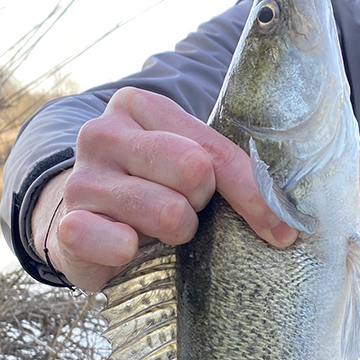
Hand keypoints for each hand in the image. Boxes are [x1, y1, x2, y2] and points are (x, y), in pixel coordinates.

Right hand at [31, 87, 297, 291]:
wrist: (86, 227)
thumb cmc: (154, 193)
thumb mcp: (189, 169)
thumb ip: (230, 171)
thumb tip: (292, 221)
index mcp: (138, 106)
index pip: (214, 149)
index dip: (255, 195)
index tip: (284, 232)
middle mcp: (102, 134)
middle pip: (193, 171)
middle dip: (201, 205)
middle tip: (186, 213)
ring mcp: (81, 179)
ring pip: (167, 212)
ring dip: (175, 234)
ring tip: (157, 232)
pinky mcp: (67, 226)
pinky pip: (116, 243)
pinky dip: (130, 253)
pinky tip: (129, 251)